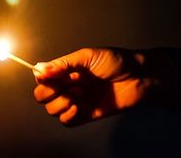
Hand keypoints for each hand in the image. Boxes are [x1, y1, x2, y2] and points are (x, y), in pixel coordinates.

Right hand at [33, 48, 180, 125]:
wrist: (142, 78)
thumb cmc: (118, 61)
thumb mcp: (88, 57)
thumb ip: (63, 64)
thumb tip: (38, 69)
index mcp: (67, 69)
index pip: (42, 77)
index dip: (42, 79)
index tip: (52, 77)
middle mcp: (68, 85)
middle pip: (42, 95)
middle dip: (49, 93)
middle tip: (67, 87)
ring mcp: (76, 101)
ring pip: (52, 109)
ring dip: (62, 103)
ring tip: (81, 94)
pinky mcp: (86, 115)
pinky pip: (66, 122)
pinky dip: (68, 116)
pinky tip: (80, 108)